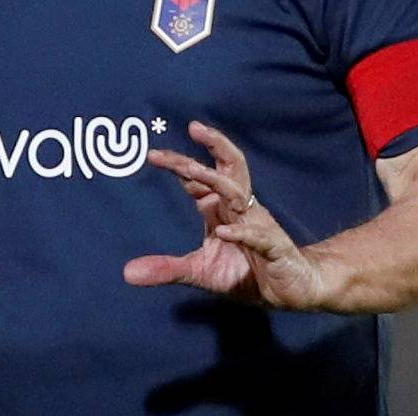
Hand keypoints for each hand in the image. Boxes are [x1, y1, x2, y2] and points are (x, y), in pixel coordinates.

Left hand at [124, 121, 325, 310]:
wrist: (291, 291)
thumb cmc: (246, 275)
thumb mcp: (200, 273)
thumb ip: (166, 269)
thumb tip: (126, 273)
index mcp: (221, 209)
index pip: (199, 179)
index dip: (179, 164)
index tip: (153, 154)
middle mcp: (239, 209)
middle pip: (226, 169)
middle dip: (212, 146)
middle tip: (193, 127)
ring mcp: (257, 225)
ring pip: (239, 193)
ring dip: (217, 180)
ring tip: (194, 171)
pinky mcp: (273, 247)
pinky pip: (257, 235)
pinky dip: (241, 231)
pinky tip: (223, 231)